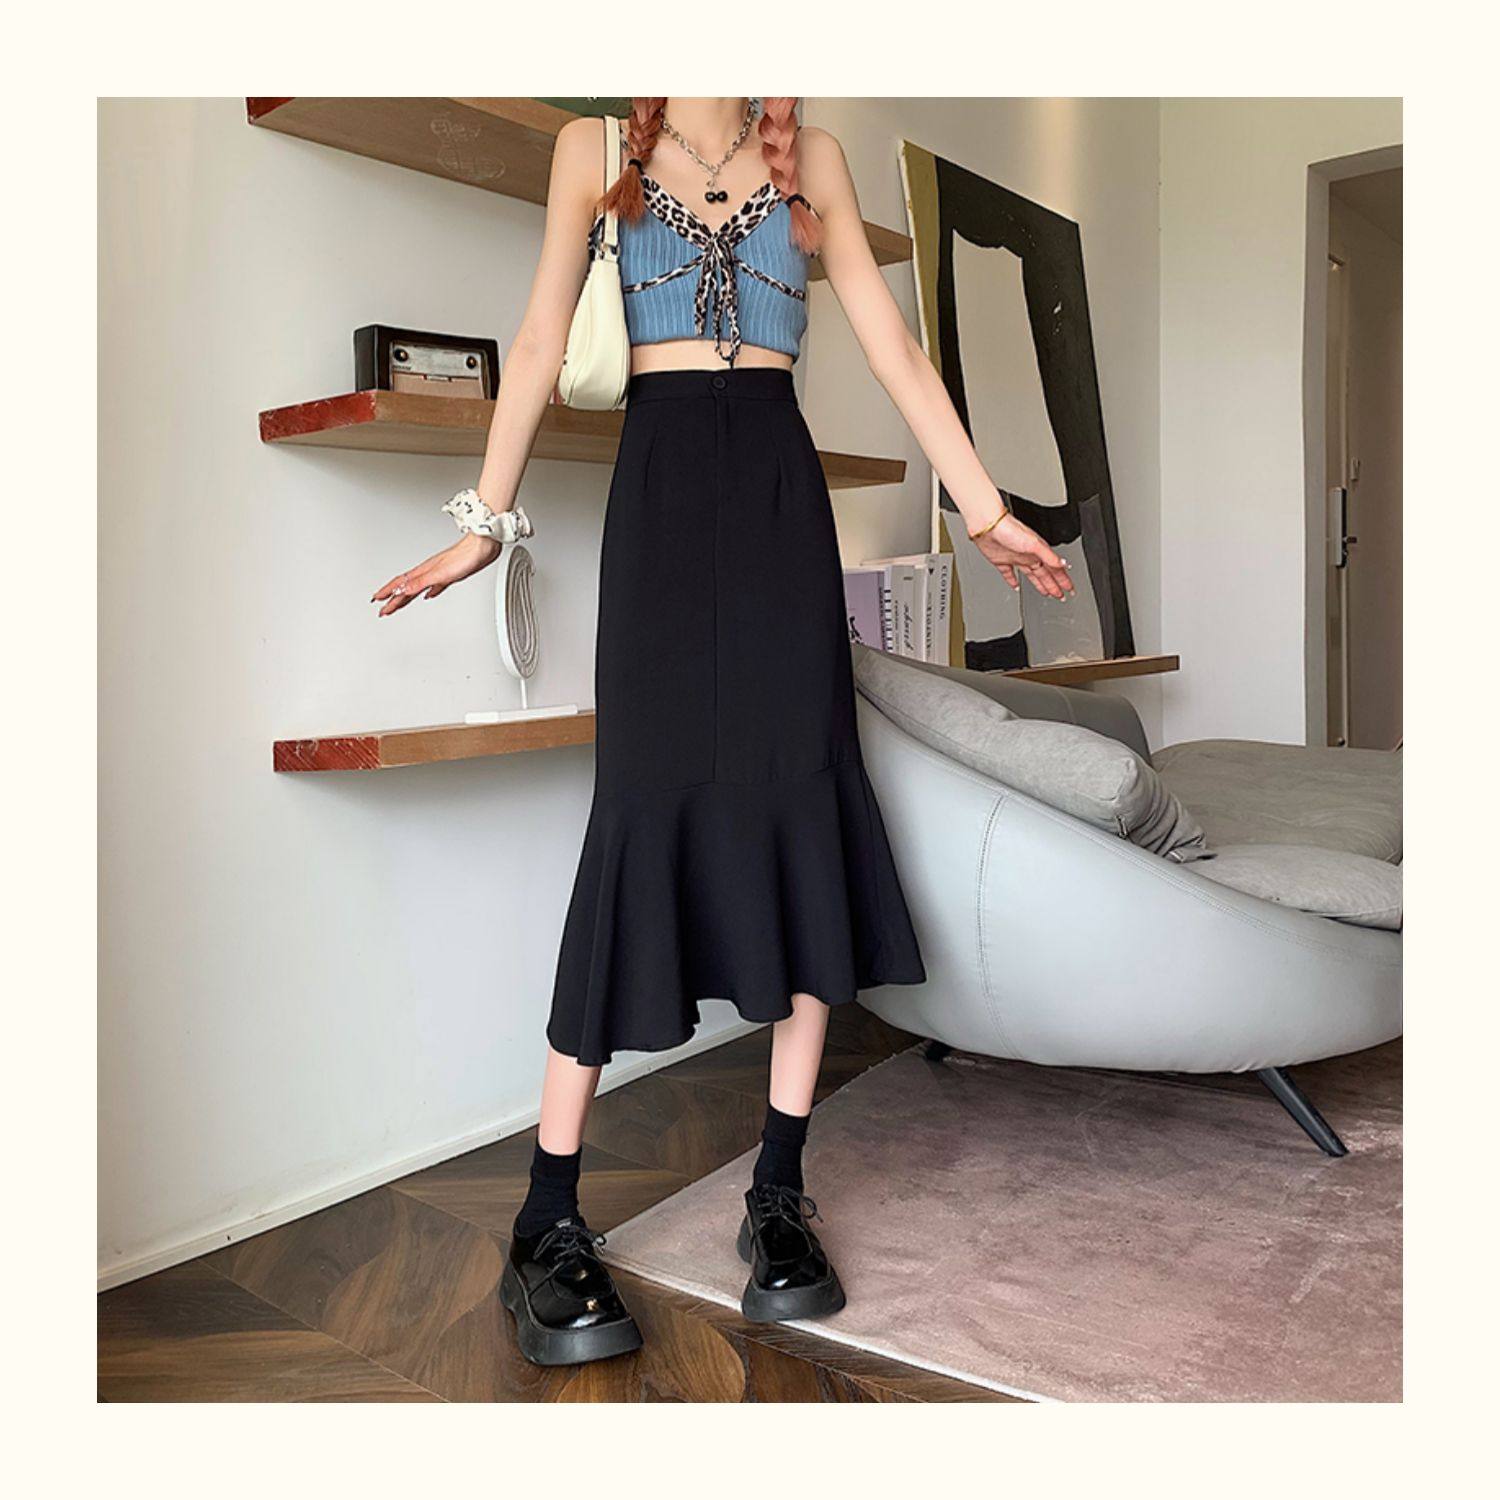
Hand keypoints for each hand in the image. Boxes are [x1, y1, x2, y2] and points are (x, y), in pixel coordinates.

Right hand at [371, 533, 500, 616]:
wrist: (483, 546)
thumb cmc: (465, 556)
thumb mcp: (440, 574)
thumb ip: (421, 582)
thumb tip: (402, 590)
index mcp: (424, 571)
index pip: (400, 584)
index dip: (388, 593)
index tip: (377, 601)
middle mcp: (429, 571)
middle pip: (406, 587)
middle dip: (392, 598)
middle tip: (383, 608)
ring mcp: (439, 572)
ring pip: (417, 586)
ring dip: (406, 595)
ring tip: (398, 602)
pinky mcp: (450, 574)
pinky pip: (434, 585)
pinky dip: (429, 591)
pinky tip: (429, 594)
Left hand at [972, 513, 1074, 599]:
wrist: (987, 526)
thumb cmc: (1009, 529)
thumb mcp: (1034, 544)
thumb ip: (1049, 556)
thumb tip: (1063, 564)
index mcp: (1038, 551)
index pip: (1055, 569)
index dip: (1063, 580)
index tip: (1069, 589)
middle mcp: (1028, 555)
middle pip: (1045, 574)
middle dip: (1054, 585)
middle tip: (1061, 596)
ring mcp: (1015, 559)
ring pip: (1031, 576)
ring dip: (1040, 585)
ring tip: (1047, 593)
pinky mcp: (1001, 561)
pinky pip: (1009, 575)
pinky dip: (1013, 582)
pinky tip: (1016, 587)